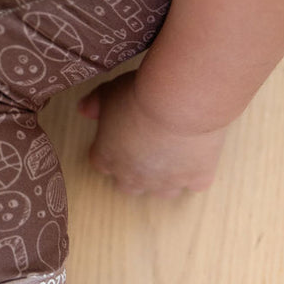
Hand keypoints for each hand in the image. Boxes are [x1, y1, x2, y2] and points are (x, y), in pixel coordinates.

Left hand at [78, 71, 226, 196]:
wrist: (178, 102)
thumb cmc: (139, 95)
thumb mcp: (108, 92)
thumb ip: (93, 104)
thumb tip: (83, 109)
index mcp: (107, 158)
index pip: (103, 165)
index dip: (113, 152)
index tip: (122, 139)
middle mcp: (133, 178)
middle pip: (130, 186)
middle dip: (137, 172)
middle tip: (149, 149)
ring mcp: (165, 182)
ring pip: (164, 191)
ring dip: (167, 177)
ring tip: (176, 155)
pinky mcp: (196, 178)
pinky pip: (196, 184)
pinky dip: (198, 173)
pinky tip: (200, 156)